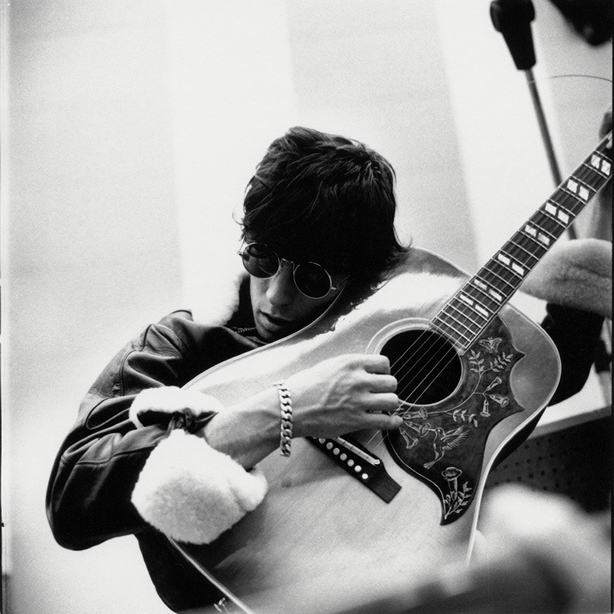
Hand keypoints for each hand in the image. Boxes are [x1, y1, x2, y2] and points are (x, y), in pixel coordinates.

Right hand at [286, 354, 401, 438]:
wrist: (291, 407)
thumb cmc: (303, 387)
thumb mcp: (328, 366)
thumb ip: (348, 368)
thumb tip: (361, 372)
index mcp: (351, 363)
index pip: (383, 363)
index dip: (384, 371)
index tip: (380, 376)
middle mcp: (358, 380)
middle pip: (391, 382)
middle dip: (388, 388)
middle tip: (381, 393)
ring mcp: (359, 401)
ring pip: (393, 400)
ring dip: (390, 404)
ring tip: (384, 407)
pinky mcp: (357, 420)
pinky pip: (386, 421)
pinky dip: (393, 422)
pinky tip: (394, 421)